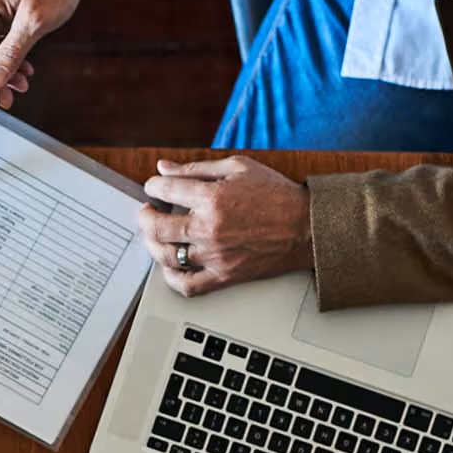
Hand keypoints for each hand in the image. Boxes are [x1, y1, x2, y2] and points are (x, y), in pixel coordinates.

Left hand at [141, 156, 313, 295]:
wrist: (307, 228)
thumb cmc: (277, 196)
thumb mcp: (238, 167)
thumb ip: (196, 168)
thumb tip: (164, 167)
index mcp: (212, 198)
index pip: (164, 191)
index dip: (152, 187)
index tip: (153, 188)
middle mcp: (210, 229)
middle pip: (157, 227)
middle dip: (144, 216)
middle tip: (147, 212)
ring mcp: (215, 256)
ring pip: (167, 256)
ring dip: (153, 244)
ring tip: (156, 236)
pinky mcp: (224, 276)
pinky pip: (187, 285)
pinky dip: (171, 278)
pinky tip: (170, 266)